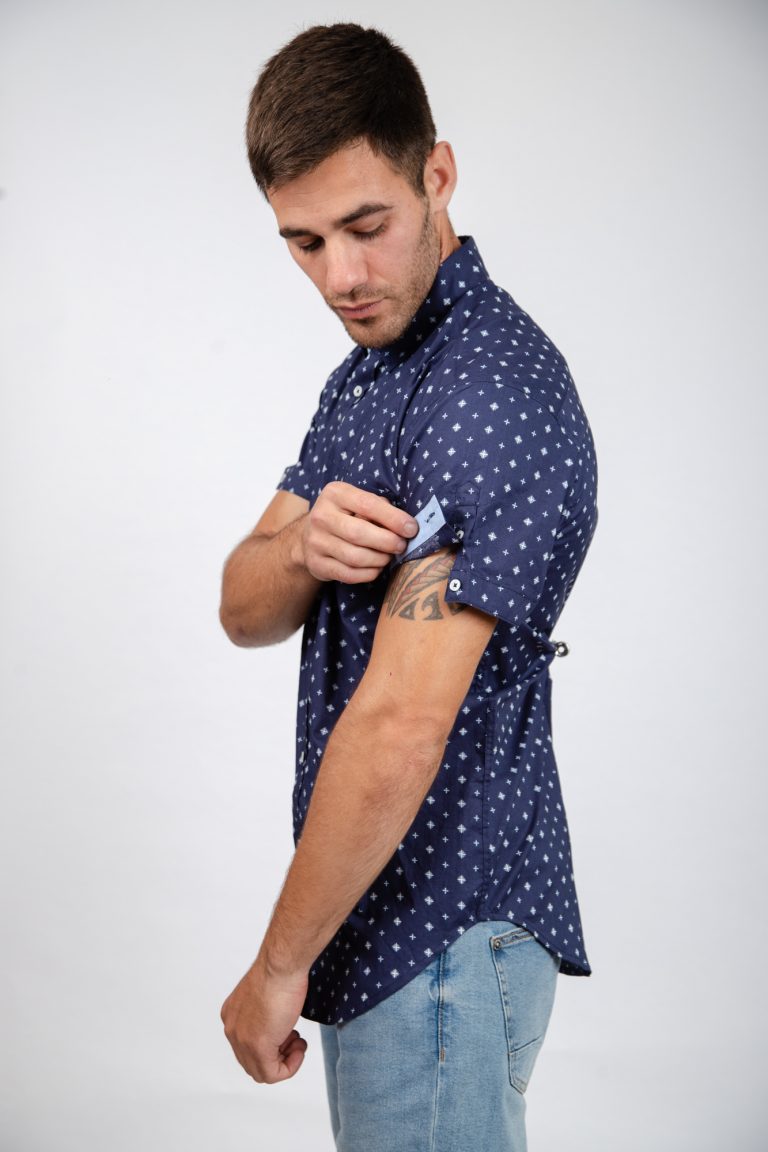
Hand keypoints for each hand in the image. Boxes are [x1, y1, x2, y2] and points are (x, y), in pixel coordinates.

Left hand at [221, 959, 308, 1083]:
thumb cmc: (280, 970)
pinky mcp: (258, 1048)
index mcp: (232, 1014)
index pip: (247, 1045)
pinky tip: (299, 1051)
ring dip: (285, 1062)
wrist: (281, 965)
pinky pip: (272, 1075)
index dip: (272, 1044)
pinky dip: (289, 1068)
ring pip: (261, 1071)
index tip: (289, 1032)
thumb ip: (265, 1013)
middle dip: (278, 1054)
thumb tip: (279, 1025)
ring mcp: (243, 1040)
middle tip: (295, 1038)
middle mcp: (233, 1028)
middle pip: (252, 1060)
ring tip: (299, 1043)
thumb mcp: (267, 994)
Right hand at [301, 481, 417, 582]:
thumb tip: (406, 525)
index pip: (367, 505)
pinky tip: (376, 568)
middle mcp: (321, 516)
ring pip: (355, 557)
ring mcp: (316, 542)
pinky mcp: (316, 564)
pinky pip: (348, 574)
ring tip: (388, 557)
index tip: (411, 529)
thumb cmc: (345, 516)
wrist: (309, 536)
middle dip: (387, 542)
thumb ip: (379, 508)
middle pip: (359, 533)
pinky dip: (368, 574)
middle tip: (402, 546)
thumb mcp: (357, 502)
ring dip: (379, 559)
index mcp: (335, 494)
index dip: (393, 518)